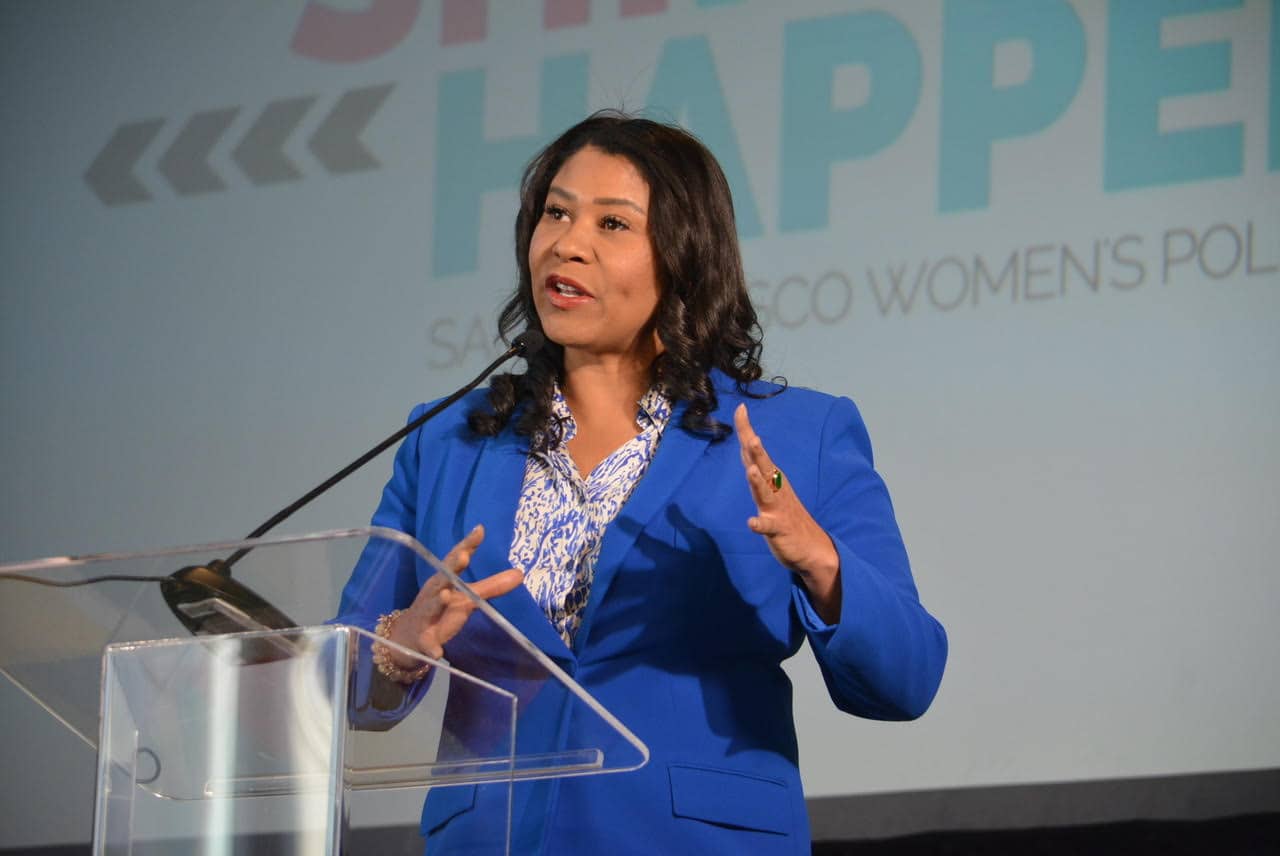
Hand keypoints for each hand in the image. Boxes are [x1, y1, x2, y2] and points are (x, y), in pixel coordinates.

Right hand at [383, 525, 522, 663]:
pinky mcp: (423, 639)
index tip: (479, 530)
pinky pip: (427, 644)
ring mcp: (426, 616)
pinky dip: (432, 648)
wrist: (409, 636)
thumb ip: (492, 586)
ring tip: (446, 595)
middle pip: (441, 579)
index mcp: (444, 580)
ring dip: (438, 601)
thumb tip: (520, 573)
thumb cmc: (442, 609)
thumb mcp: (467, 597)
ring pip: (431, 607)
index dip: (466, 545)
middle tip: (463, 556)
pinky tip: (438, 653)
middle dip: (450, 568)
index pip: (454, 559)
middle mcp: (433, 594)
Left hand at [734, 404, 841, 622]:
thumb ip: (758, 472)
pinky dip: (760, 524)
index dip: (747, 431)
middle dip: (756, 450)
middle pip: (762, 466)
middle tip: (750, 433)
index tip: (740, 408)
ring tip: (752, 469)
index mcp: (772, 480)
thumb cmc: (788, 517)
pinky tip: (751, 522)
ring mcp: (778, 510)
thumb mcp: (771, 491)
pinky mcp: (779, 530)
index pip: (755, 452)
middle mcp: (775, 490)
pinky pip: (768, 527)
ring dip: (758, 481)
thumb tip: (746, 450)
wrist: (813, 549)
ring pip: (766, 493)